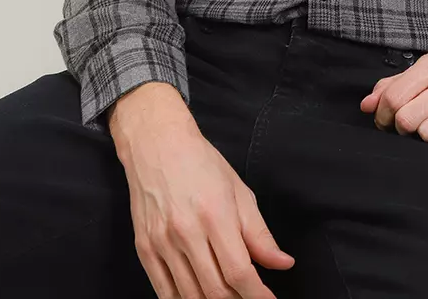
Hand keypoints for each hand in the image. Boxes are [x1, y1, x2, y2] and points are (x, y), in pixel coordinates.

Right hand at [120, 120, 293, 297]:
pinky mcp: (145, 249)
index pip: (239, 272)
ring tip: (228, 297)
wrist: (157, 144)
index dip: (257, 295)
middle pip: (215, 290)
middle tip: (249, 298)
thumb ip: (260, 233)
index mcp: (215, 214)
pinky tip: (198, 297)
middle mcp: (186, 232)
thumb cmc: (200, 163)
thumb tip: (282, 263)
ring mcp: (162, 243)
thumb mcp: (238, 190)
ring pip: (190, 296)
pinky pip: (164, 292)